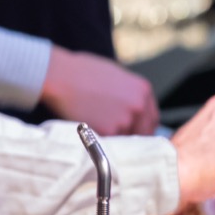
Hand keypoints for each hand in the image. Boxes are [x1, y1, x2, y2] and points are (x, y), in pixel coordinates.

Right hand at [40, 46, 159, 134]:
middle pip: (143, 133)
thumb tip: (130, 109)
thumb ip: (129, 94)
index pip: (152, 119)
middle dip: (130, 135)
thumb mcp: (115, 76)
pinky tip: (88, 125)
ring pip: (124, 139)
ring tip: (95, 123)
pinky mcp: (109, 131)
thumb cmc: (82, 71)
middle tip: (115, 135)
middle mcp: (139, 106)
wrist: (62, 75)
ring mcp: (125, 120)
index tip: (133, 132)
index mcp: (143, 90)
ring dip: (113, 137)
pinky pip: (108, 143)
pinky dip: (99, 139)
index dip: (142, 127)